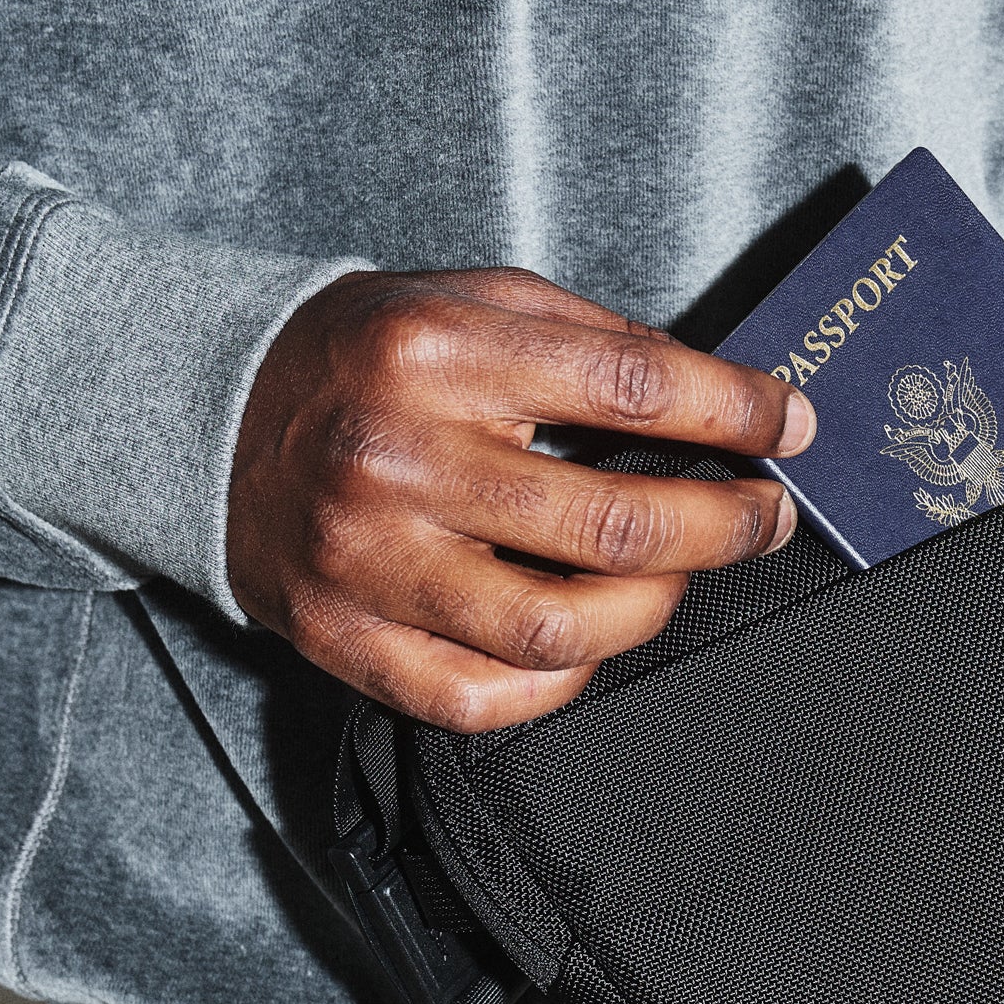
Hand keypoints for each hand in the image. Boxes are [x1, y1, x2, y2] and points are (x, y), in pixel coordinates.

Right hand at [227, 267, 814, 731]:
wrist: (213, 417)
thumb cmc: (371, 359)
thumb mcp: (475, 303)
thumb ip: (597, 346)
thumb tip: (731, 403)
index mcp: (437, 354)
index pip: (630, 385)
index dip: (735, 411)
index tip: (790, 424)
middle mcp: (399, 461)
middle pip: (613, 527)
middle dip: (725, 527)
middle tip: (767, 517)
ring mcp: (369, 565)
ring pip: (559, 632)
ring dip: (655, 611)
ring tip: (682, 577)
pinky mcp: (347, 642)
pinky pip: (484, 700)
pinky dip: (565, 684)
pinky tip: (595, 643)